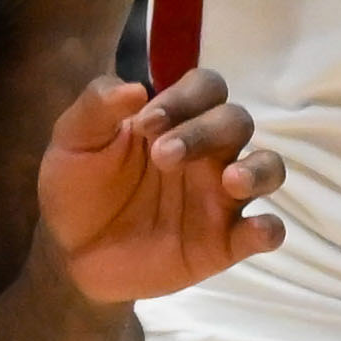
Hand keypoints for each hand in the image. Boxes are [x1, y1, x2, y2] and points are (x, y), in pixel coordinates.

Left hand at [34, 66, 283, 304]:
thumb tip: (133, 87)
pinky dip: (270, 228)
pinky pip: (265, 231)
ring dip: (258, 170)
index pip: (206, 88)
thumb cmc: (79, 186)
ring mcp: (220, 197)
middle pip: (236, 122)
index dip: (184, 98)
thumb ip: (96, 107)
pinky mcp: (225, 242)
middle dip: (205, 132)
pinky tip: (258, 230)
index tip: (146, 123)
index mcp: (176, 119)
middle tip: (163, 156)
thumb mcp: (73, 142)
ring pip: (268, 168)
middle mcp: (208, 152)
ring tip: (231, 181)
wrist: (71, 252)